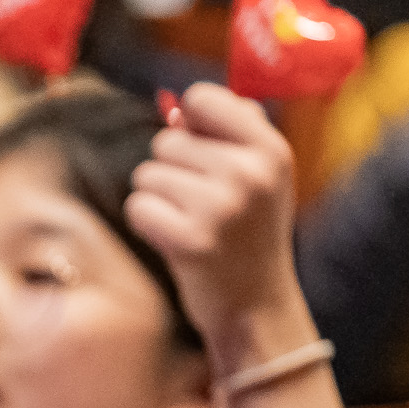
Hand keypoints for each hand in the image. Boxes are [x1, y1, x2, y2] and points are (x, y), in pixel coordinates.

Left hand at [127, 82, 343, 407]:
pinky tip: (173, 241)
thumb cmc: (249, 237)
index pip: (201, 98)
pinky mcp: (191, 240)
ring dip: (156, 199)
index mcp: (270, 149)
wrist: (256, 308)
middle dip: (170, 171)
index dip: (188, 123)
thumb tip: (176, 103)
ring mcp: (222, 207)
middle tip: (198, 205)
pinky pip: (138, 207)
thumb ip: (229, 134)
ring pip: (147, 175)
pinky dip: (146, 224)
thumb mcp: (261, 178)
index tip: (199, 152)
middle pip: (166, 141)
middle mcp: (250, 173)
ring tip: (188, 222)